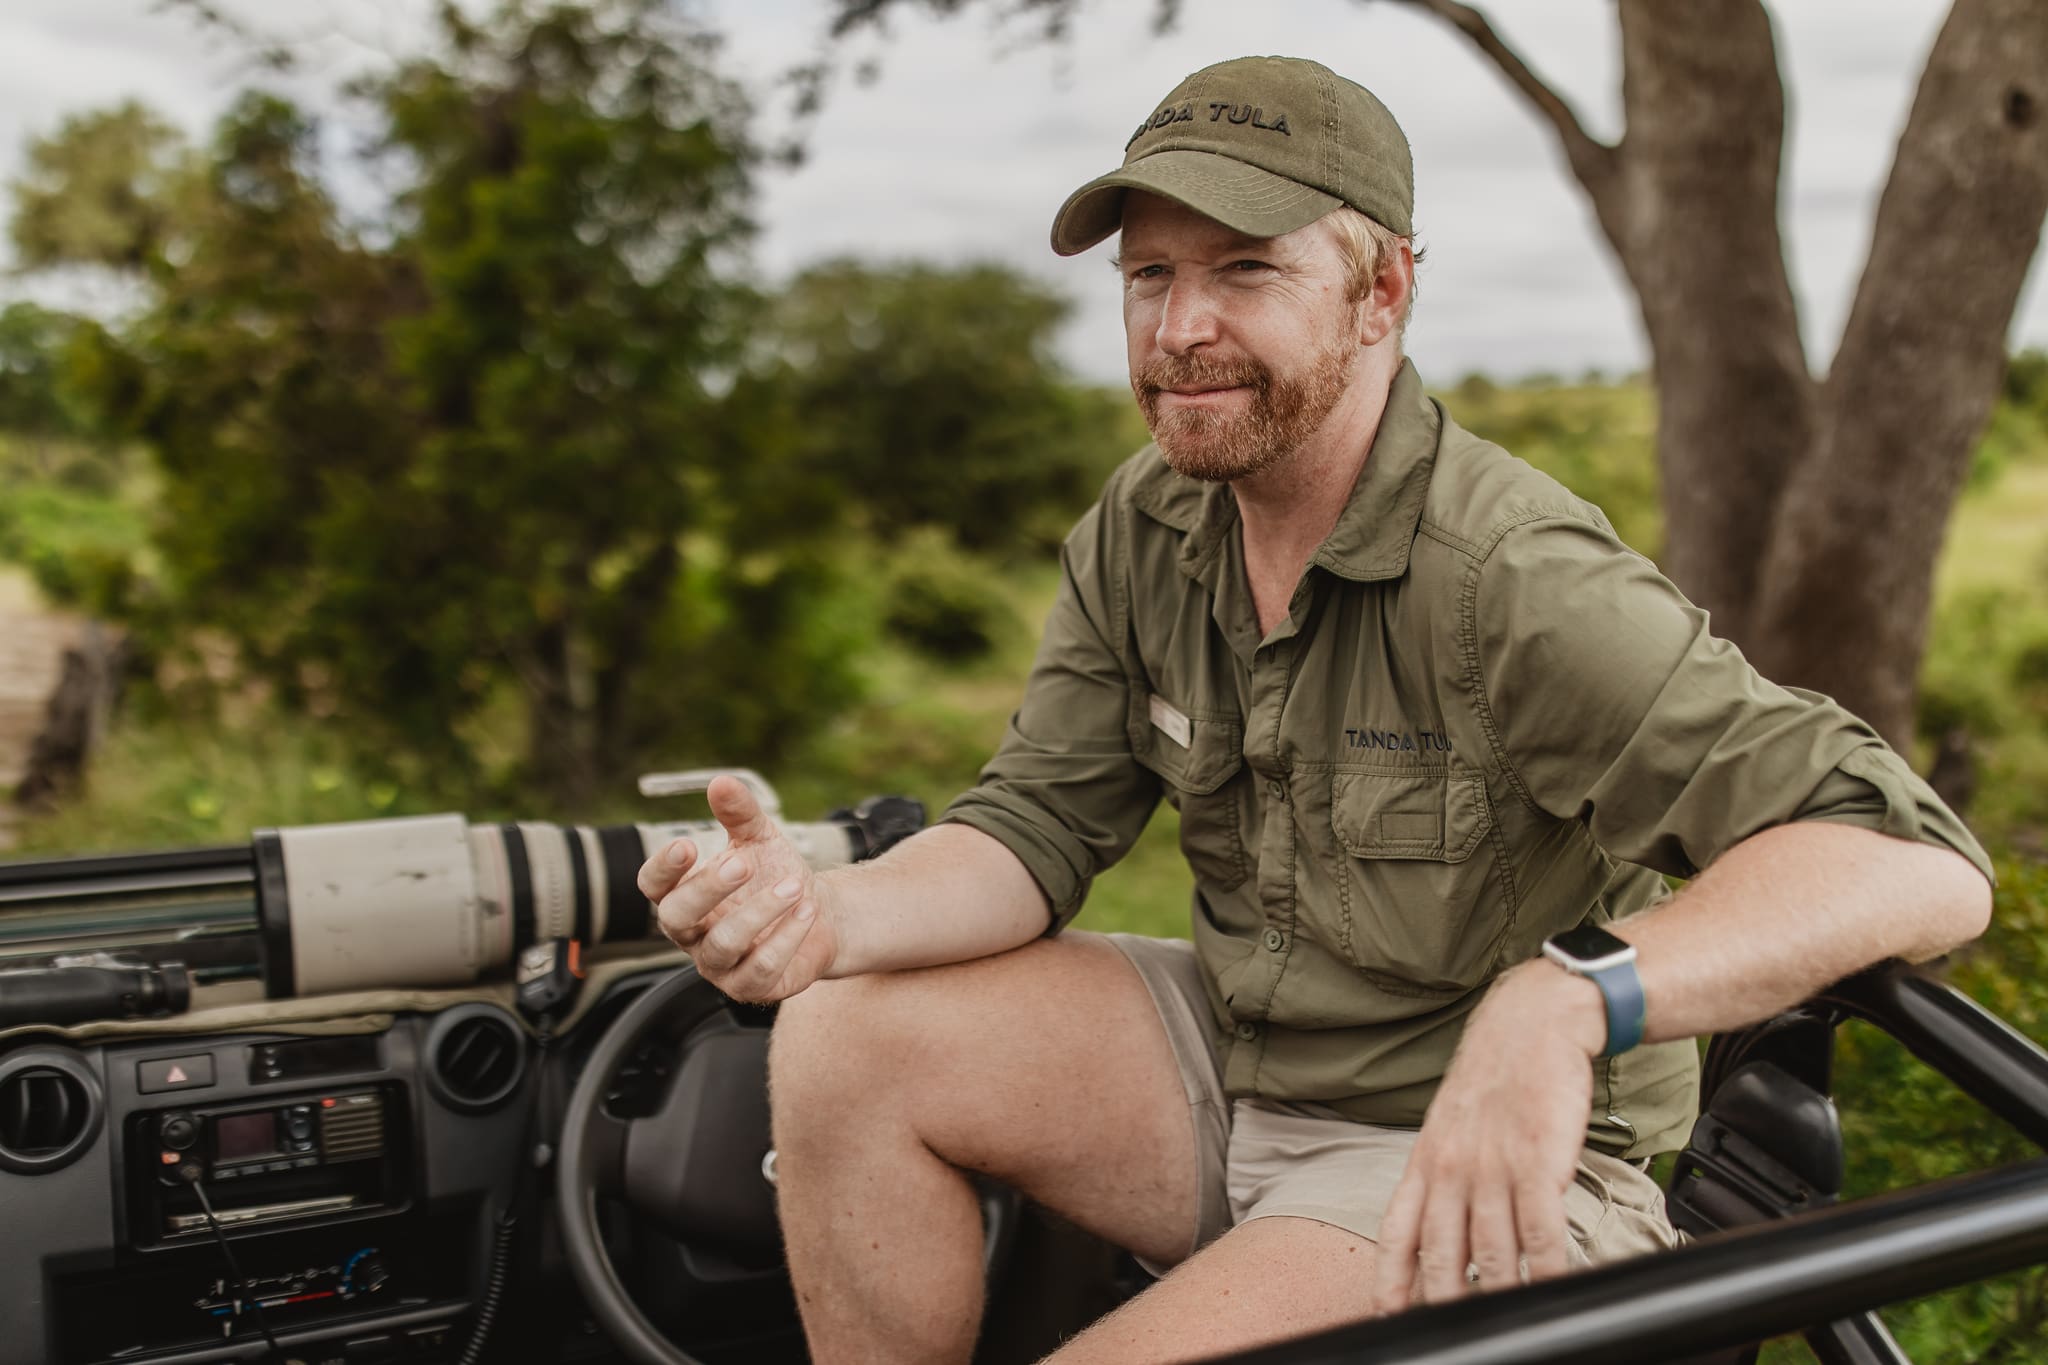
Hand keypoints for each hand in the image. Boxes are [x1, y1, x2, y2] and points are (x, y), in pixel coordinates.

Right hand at [637, 774, 840, 1002]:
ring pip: (723, 944)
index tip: (686, 844)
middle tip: (742, 863)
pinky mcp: (750, 986)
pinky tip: (807, 910)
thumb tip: (721, 782)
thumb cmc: (774, 875)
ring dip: (759, 913)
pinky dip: (786, 938)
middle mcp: (693, 934)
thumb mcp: (759, 839)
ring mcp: (719, 964)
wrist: (819, 914)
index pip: (653, 886)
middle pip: (677, 917)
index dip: (663, 868)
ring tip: (794, 886)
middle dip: (707, 889)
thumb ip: (739, 813)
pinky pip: (761, 968)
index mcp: (683, 895)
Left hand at [1371, 963, 1604, 1312]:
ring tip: (1506, 1319)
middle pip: (1442, 1256)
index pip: (1398, 1234)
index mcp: (1425, 1161)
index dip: (1390, 1282)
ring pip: (1491, 1254)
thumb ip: (1443, 1177)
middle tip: (1453, 1330)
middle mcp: (1452, 1169)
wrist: (1532, 1024)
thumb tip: (1445, 1229)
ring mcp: (1493, 1167)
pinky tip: (1551, 1289)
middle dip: (1444, 1303)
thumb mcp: (1450, 1125)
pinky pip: (1540, 1235)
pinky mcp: (1538, 1162)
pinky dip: (1546, 1271)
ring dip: (1499, 1296)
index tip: (1388, 1317)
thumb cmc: (1495, 1078)